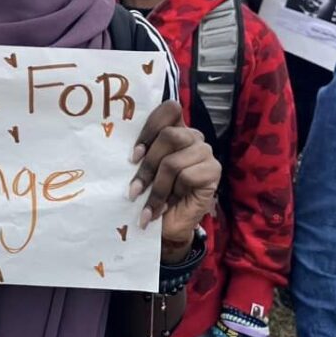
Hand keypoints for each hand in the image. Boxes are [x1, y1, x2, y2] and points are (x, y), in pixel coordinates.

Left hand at [128, 100, 220, 248]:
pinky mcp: (213, 171)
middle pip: (168, 136)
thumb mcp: (144, 169)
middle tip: (135, 188)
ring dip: (157, 188)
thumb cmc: (153, 194)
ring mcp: (205, 153)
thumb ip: (141, 151)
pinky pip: (187, 176)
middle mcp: (193, 137)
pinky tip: (167, 206)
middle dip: (148, 165)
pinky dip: (172, 195)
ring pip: (173, 161)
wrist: (168, 227)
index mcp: (175, 128)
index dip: (150, 128)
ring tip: (148, 205)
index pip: (169, 109)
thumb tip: (122, 141)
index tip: (134, 155)